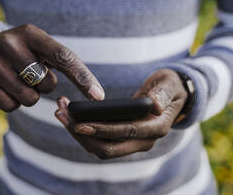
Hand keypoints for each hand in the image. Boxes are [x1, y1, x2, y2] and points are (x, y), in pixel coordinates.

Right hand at [0, 24, 103, 111]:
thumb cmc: (21, 51)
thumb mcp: (38, 46)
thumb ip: (62, 62)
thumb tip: (95, 94)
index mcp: (30, 33)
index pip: (63, 56)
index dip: (82, 77)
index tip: (98, 96)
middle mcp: (9, 43)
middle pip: (47, 83)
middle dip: (45, 84)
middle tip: (30, 73)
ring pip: (30, 98)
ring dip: (30, 95)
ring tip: (17, 79)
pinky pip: (11, 107)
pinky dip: (14, 102)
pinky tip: (4, 87)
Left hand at [55, 69, 187, 158]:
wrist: (171, 96)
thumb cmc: (169, 87)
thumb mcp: (169, 85)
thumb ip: (162, 94)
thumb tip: (154, 106)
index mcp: (156, 128)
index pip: (125, 133)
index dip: (102, 130)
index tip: (80, 123)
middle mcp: (144, 141)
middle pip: (107, 148)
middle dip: (81, 134)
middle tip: (61, 114)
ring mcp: (132, 142)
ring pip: (100, 148)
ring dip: (77, 133)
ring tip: (60, 112)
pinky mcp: (122, 139)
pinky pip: (100, 141)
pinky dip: (82, 131)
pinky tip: (69, 116)